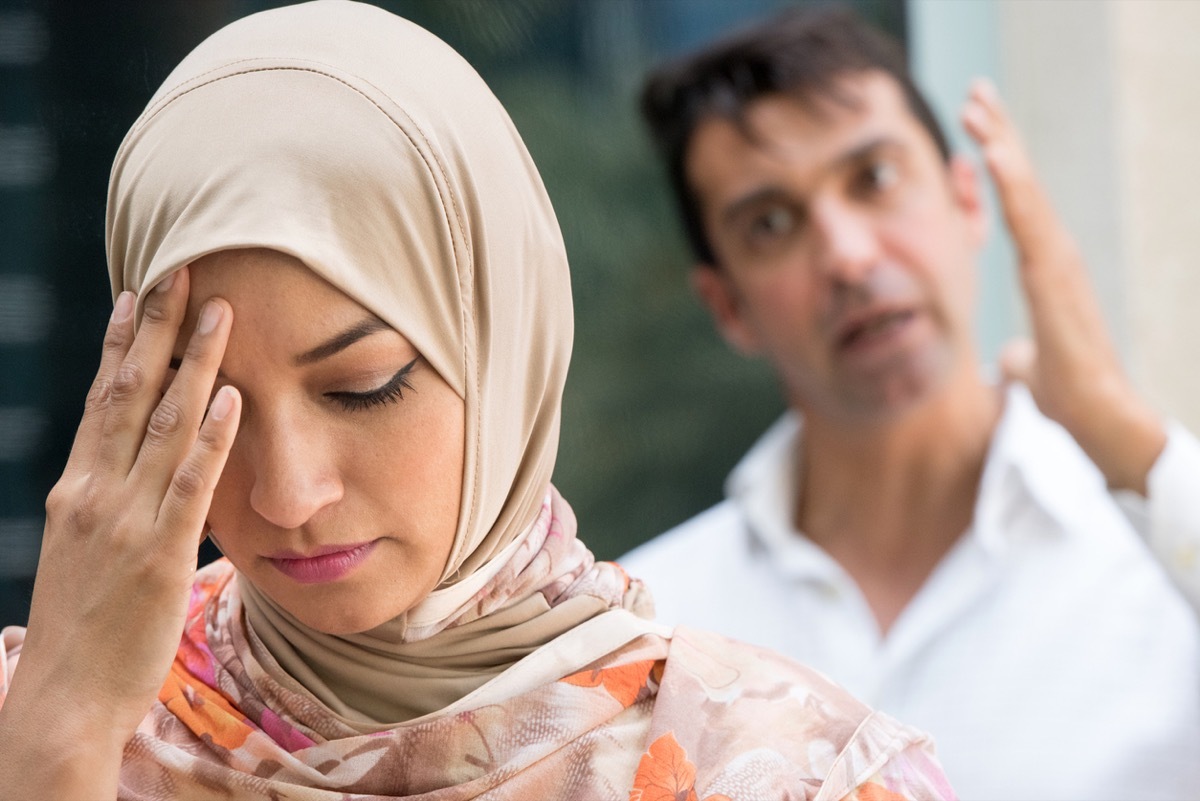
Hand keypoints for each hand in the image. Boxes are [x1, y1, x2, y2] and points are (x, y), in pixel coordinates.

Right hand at [0, 267, 239, 797]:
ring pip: (163, 425)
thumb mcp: (86, 550)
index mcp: (76, 489)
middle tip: (184, 271)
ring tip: (220, 311)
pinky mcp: (160, 554)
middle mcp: (95, 493)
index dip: (121, 344)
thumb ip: (113, 502)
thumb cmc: (85, 628)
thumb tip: (145, 464)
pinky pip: (190, 484)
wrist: (64, 699)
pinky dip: (210, 437)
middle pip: (128, 393)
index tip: (139, 294)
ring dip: (195, 363)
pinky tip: (232, 396)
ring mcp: (125, 521)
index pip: (101, 399)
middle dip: (159, 330)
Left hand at [961, 79, 1164, 493]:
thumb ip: (1019, 357)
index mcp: (1045, 269)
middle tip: (976, 93)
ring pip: (1023, 188)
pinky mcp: (1053, 270)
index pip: (1017, 206)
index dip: (999, 167)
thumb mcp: (1029, 368)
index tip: (978, 132)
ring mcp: (1057, 258)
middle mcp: (1054, 254)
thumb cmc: (1068, 394)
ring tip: (975, 105)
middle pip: (1021, 183)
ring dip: (998, 143)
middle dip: (999, 135)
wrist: (1096, 414)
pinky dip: (1008, 179)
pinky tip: (988, 148)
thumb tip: (1009, 364)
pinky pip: (1026, 215)